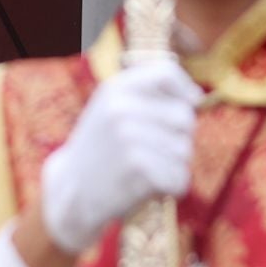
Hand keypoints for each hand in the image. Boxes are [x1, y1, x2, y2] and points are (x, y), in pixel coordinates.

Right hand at [37, 59, 201, 255]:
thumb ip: (150, 94)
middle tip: (150, 152)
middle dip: (178, 137)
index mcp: (115, 90)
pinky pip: (180, 177)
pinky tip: (146, 189)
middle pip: (185, 117)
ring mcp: (129, 138)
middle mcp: (121, 109)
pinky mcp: (138, 168)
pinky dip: (170, 188)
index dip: (184, 89)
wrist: (68, 193)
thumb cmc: (102, 148)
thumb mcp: (112, 109)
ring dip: (173, 165)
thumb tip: (197, 98)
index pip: (167, 73)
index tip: (189, 103)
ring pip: (185, 150)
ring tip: (143, 170)